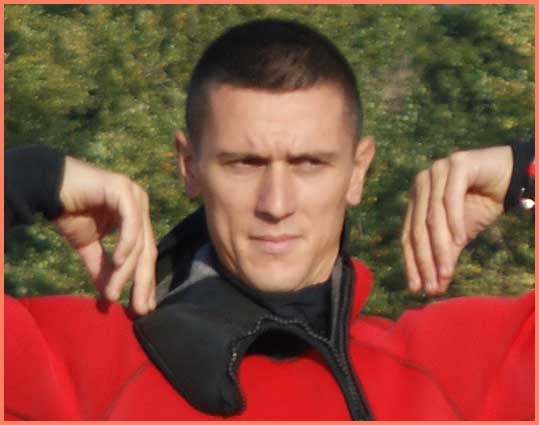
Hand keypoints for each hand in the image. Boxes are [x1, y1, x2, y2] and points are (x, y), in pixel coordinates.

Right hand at [55, 156, 156, 314]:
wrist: (48, 186)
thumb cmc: (69, 211)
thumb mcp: (88, 246)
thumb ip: (101, 267)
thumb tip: (109, 295)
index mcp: (136, 217)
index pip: (146, 253)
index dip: (144, 280)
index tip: (143, 307)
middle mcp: (140, 206)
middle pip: (147, 249)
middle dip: (143, 281)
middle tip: (141, 308)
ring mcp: (134, 196)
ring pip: (138, 241)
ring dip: (126, 270)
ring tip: (113, 292)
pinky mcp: (123, 190)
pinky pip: (130, 223)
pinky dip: (125, 244)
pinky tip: (118, 262)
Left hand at [401, 146, 512, 294]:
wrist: (510, 177)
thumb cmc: (480, 204)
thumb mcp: (459, 235)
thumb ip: (445, 255)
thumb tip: (435, 288)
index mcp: (416, 199)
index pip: (407, 235)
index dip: (411, 263)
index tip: (416, 289)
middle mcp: (421, 184)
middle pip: (417, 228)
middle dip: (424, 261)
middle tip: (431, 286)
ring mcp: (436, 171)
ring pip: (433, 217)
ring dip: (439, 247)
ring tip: (445, 272)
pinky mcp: (456, 164)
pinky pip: (451, 199)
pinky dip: (454, 222)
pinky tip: (460, 241)